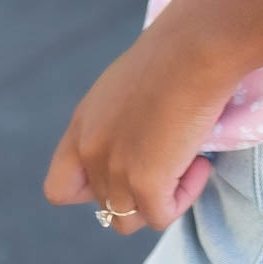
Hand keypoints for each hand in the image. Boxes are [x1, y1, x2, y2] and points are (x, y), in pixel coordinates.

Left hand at [42, 0, 237, 237]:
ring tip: (188, 161)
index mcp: (83, 124)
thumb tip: (146, 141)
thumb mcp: (129, 83)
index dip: (92, 189)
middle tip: (171, 155)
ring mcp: (114, 170)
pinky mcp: (146, 183)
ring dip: (159, 198)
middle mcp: (90, 149)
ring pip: (128, 219)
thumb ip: (120, 119)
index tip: (129, 167)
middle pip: (105, 205)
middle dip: (139, 187)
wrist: (197, 44)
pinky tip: (202, 163)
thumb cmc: (176, 49)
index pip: (61, 187)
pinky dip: (185, 195)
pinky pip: (161, 216)